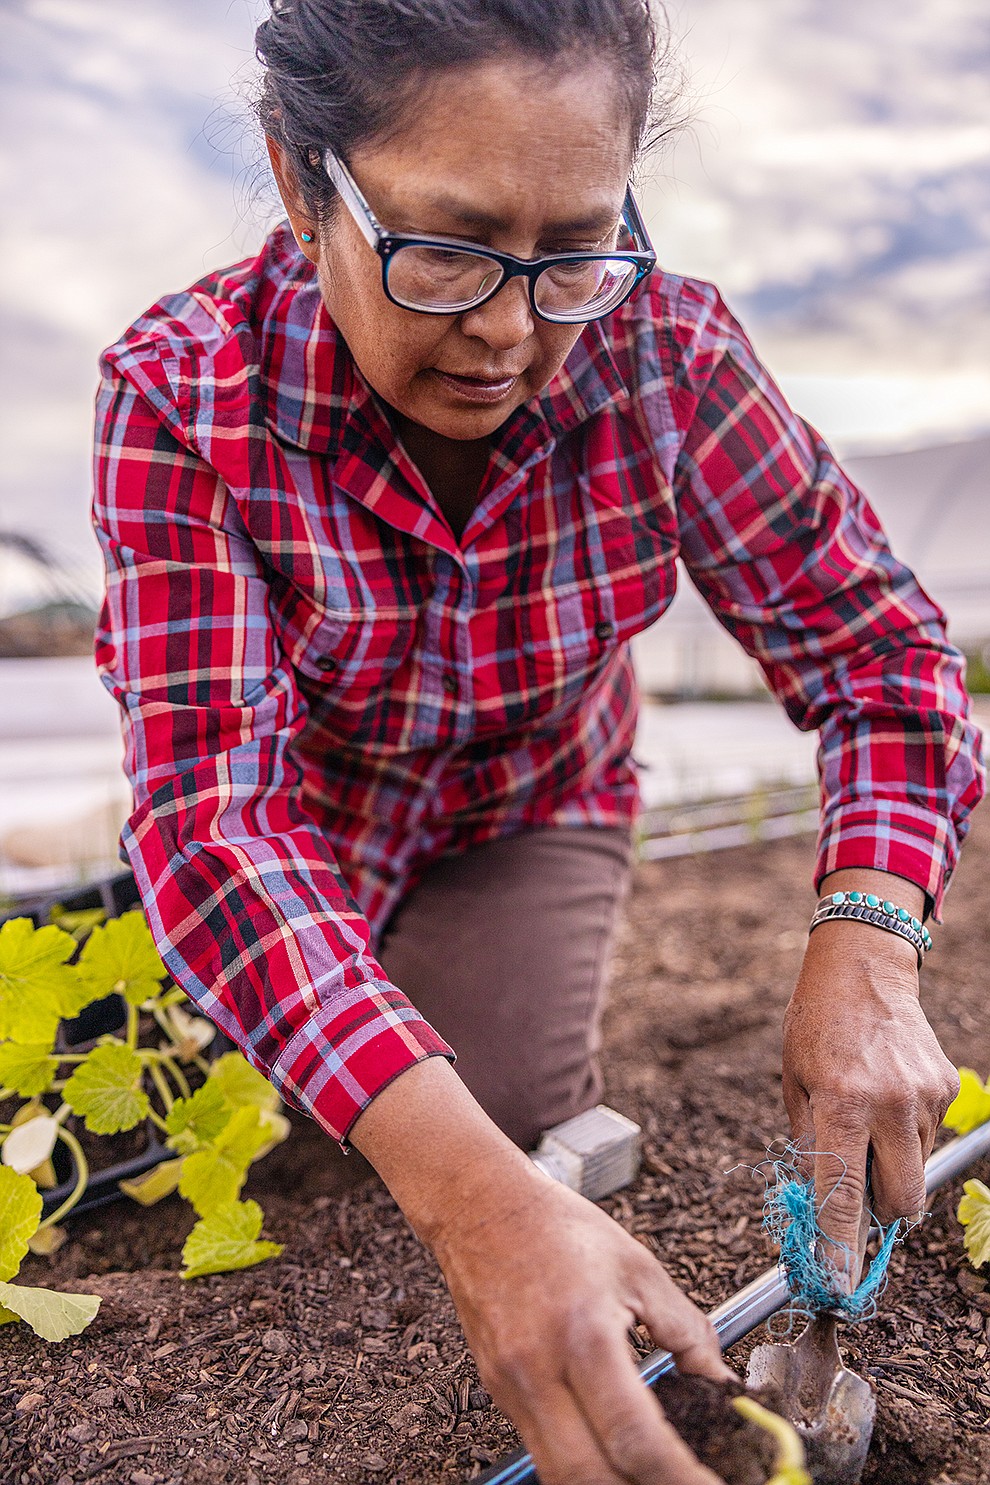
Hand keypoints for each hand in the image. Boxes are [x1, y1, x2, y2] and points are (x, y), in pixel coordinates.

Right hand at [350, 1058, 729, 1484]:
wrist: (479, 1206)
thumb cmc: (557, 1227)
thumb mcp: (639, 1267)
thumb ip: (688, 1332)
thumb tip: (723, 1386)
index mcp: (582, 1334)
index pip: (634, 1439)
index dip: (681, 1477)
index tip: (714, 1483)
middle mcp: (538, 1371)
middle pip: (590, 1480)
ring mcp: (510, 1389)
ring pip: (561, 1478)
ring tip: (654, 1478)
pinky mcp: (498, 1394)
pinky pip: (543, 1452)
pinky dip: (584, 1467)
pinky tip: (615, 1461)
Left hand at [782, 871, 958, 1284]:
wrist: (863, 969)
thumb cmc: (816, 1028)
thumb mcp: (795, 1085)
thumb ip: (810, 1147)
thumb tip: (822, 1206)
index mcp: (840, 1103)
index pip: (844, 1195)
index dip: (840, 1246)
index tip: (838, 1282)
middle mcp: (887, 1104)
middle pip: (899, 1201)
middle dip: (878, 1213)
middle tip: (856, 1195)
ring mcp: (923, 1096)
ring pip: (914, 1171)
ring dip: (890, 1164)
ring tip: (865, 1117)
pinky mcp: (946, 1088)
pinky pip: (927, 1137)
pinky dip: (905, 1133)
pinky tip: (886, 1096)